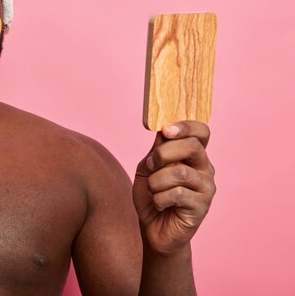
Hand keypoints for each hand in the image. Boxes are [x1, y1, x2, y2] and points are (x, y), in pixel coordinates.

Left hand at [133, 121, 215, 255]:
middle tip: (151, 165)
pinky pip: (177, 194)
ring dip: (156, 181)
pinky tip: (160, 205)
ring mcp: (206, 188)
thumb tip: (164, 129)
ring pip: (180, 172)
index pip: (202, 132)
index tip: (166, 130)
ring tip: (153, 190)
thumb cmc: (152, 195)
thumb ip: (157, 149)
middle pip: (193, 147)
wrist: (153, 228)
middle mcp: (205, 168)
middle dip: (163, 154)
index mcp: (194, 155)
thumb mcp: (148, 167)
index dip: (186, 126)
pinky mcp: (202, 207)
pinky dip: (159, 198)